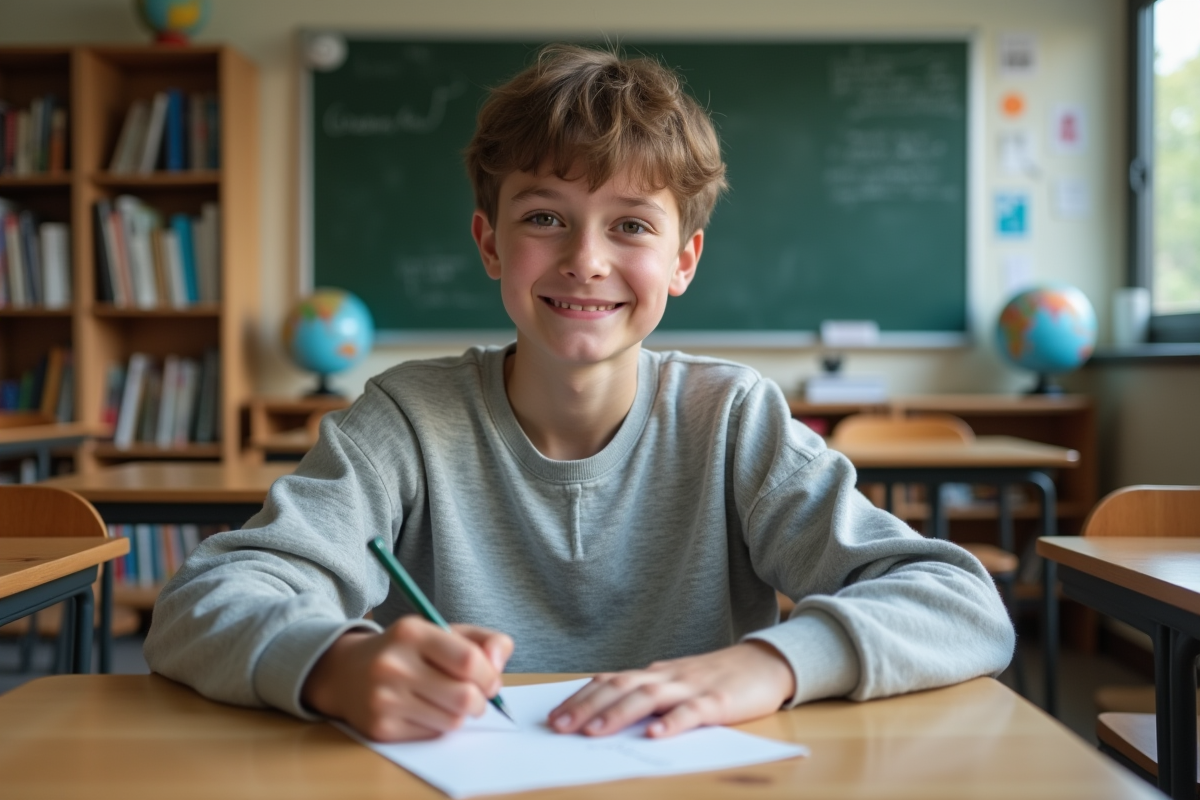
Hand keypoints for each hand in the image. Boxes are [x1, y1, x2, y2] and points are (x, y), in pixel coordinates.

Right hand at [301, 616, 512, 741]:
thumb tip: (499, 664)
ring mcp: (384, 699)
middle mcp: (393, 664)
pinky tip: (426, 711)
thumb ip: (481, 640)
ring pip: (452, 721)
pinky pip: (432, 735)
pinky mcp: (380, 728)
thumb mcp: (440, 632)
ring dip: (461, 716)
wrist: (346, 673)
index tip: (491, 681)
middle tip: (476, 698)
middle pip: (464, 697)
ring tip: (451, 703)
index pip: (468, 660)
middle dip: (481, 701)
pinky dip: (439, 726)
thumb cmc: (405, 651)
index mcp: (412, 632)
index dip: (489, 675)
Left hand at [548, 641, 794, 738]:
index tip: (552, 717)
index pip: (608, 682)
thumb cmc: (715, 678)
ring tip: (593, 731)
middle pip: (620, 688)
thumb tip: (603, 710)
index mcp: (654, 674)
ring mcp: (692, 687)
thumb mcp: (675, 683)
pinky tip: (655, 736)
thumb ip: (645, 694)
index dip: (579, 699)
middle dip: (586, 707)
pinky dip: (672, 723)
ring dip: (618, 714)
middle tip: (558, 727)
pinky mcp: (719, 701)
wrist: (765, 662)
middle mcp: (666, 677)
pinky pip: (693, 712)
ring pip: (649, 698)